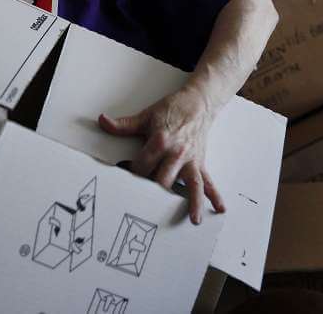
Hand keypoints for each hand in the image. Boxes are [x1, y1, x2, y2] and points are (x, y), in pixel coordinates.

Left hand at [99, 88, 225, 224]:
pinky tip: (219, 208)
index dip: (131, 172)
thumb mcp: (146, 115)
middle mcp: (177, 154)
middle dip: (155, 192)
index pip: (143, 165)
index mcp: (161, 142)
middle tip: (147, 206)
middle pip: (164, 180)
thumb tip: (103, 121)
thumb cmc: (174, 109)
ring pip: (193, 184)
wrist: (198, 102)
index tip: (125, 176)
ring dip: (193, 202)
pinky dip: (214, 195)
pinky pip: (208, 181)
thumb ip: (124, 124)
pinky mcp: (200, 163)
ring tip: (194, 220)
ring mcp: (190, 160)